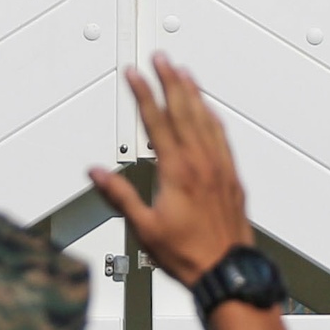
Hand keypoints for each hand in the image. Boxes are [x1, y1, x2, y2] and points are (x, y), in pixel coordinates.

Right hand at [89, 54, 253, 288]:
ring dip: (193, 92)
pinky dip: (212, 117)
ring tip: (183, 72)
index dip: (143, 94)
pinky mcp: (231, 176)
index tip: (135, 76)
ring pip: (205, 119)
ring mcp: (219, 167)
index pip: (156, 122)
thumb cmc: (189, 254)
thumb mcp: (144, 228)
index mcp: (177, 172)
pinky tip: (208, 109)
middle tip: (161, 59)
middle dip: (170, 81)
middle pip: (183, 111)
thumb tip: (98, 174)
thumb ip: (121, 196)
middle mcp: (201, 164)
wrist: (227, 270)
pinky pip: (222, 136)